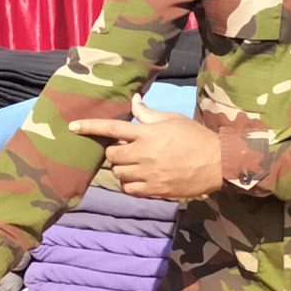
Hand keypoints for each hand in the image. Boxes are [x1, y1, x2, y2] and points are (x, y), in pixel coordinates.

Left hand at [68, 100, 222, 200]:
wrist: (218, 163)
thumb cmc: (196, 138)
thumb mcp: (173, 120)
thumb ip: (149, 114)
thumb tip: (135, 101)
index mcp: (147, 133)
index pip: (112, 128)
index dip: (90, 127)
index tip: (73, 127)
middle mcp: (144, 154)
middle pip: (112, 155)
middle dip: (114, 151)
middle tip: (127, 149)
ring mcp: (149, 174)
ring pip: (118, 173)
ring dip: (121, 168)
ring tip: (135, 164)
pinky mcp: (155, 189)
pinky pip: (129, 190)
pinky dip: (129, 185)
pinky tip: (138, 179)